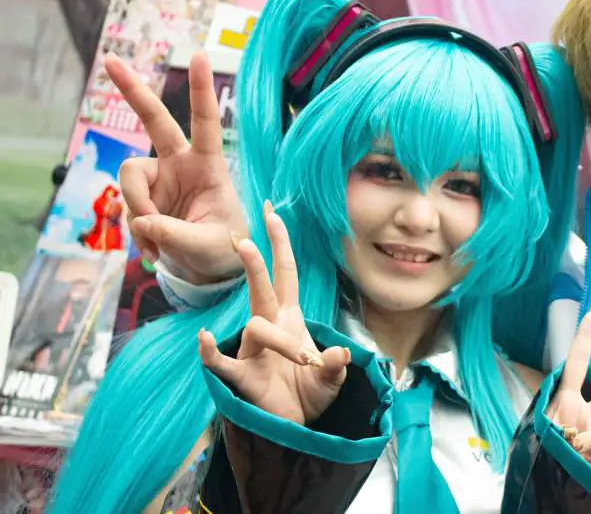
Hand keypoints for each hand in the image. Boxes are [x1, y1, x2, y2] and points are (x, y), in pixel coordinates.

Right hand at [107, 51, 247, 282]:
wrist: (212, 267)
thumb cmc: (225, 247)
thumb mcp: (211, 245)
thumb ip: (178, 234)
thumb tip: (144, 222)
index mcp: (209, 165)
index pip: (206, 123)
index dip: (201, 91)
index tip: (199, 56)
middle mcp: (180, 164)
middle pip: (154, 120)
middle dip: (132, 90)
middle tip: (109, 59)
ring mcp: (159, 180)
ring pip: (129, 180)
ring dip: (138, 213)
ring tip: (158, 242)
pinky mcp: (143, 199)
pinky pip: (127, 210)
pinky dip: (137, 234)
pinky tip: (154, 250)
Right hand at [198, 202, 350, 424]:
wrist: (292, 426)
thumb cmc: (308, 392)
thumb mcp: (331, 377)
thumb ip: (335, 365)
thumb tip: (339, 354)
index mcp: (290, 318)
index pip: (285, 273)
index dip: (279, 243)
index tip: (272, 211)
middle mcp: (268, 327)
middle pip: (262, 289)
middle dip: (255, 264)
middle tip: (242, 241)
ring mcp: (251, 351)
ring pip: (257, 328)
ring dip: (281, 341)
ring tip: (306, 361)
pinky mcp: (242, 378)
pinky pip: (221, 363)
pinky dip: (210, 353)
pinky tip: (204, 340)